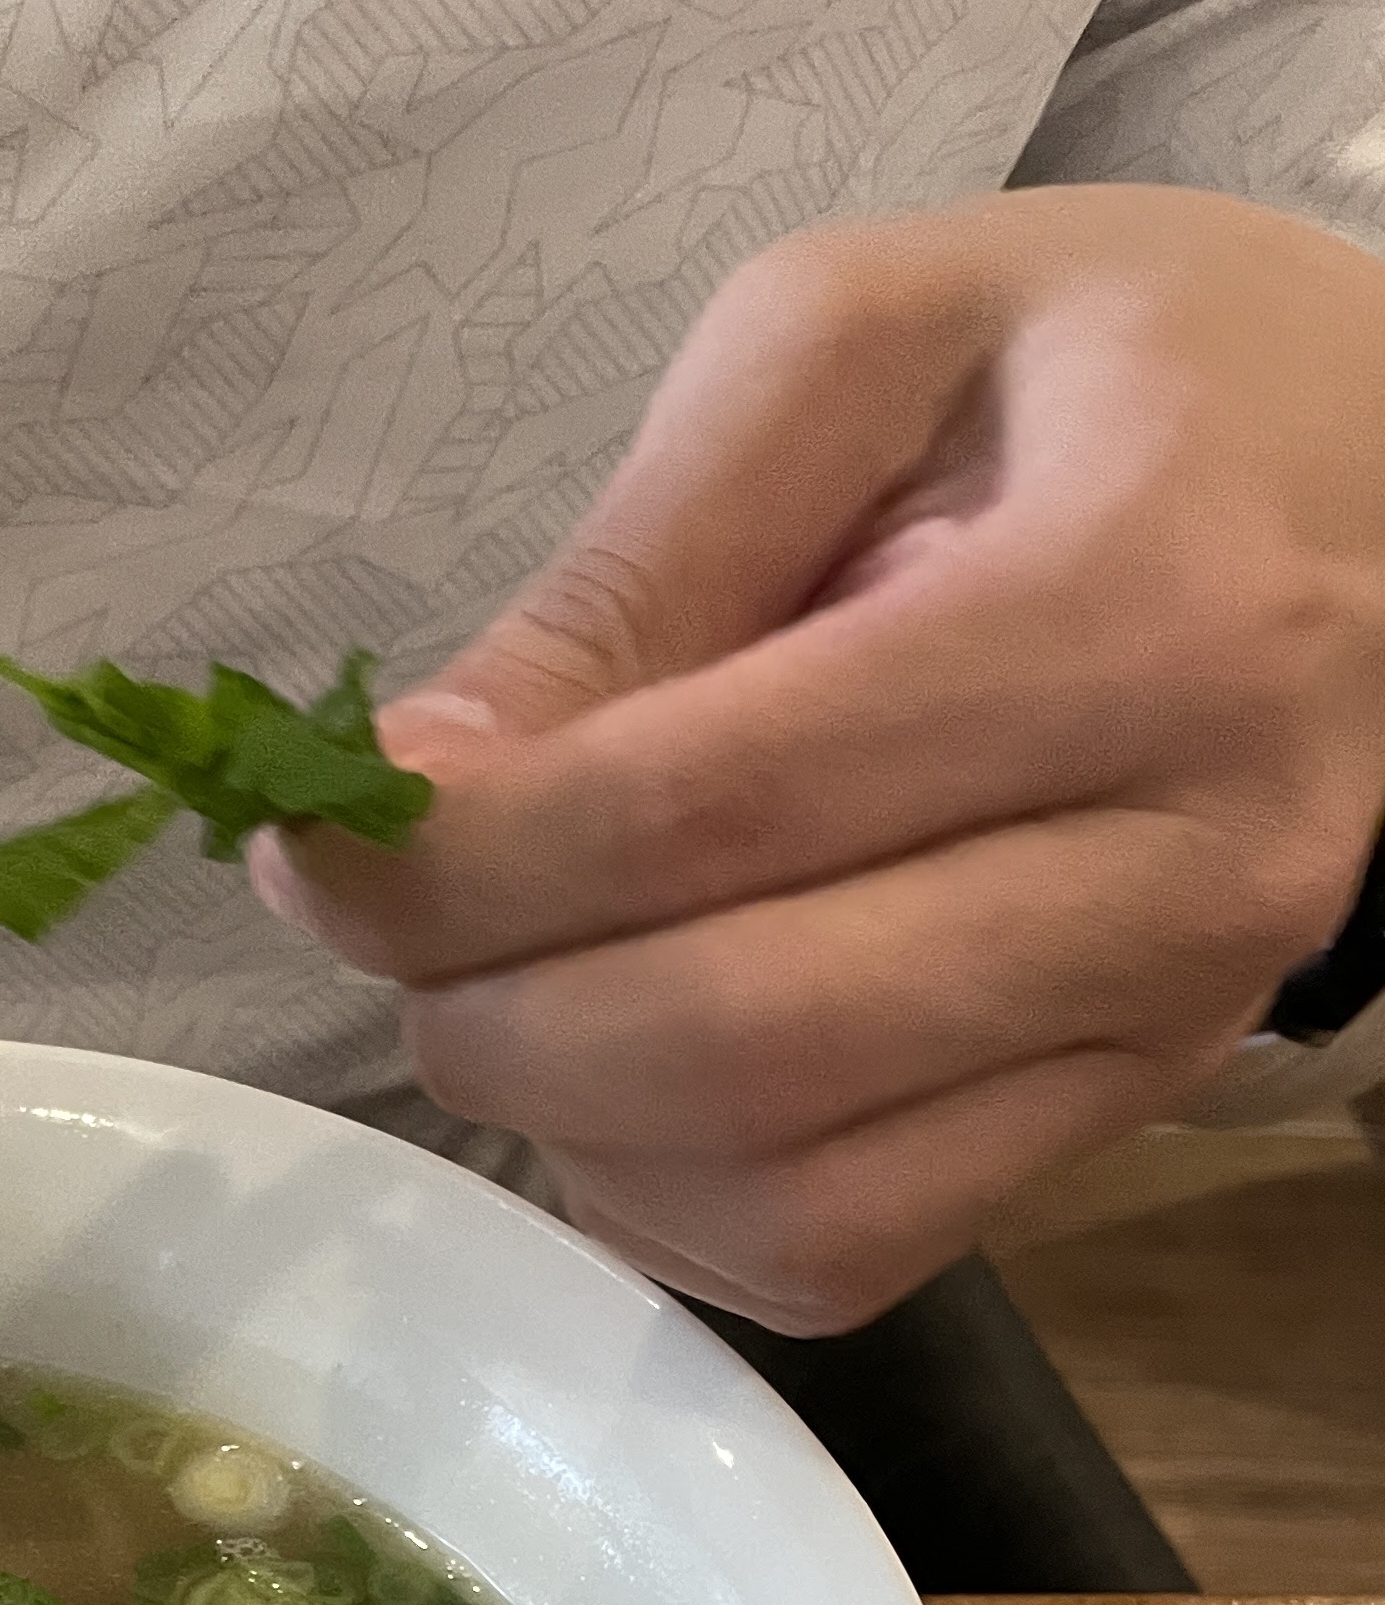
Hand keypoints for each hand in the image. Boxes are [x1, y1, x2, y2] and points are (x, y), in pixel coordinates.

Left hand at [250, 190, 1384, 1331]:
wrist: (1379, 494)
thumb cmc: (1102, 376)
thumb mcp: (857, 342)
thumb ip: (628, 566)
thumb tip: (419, 790)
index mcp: (1133, 608)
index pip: (709, 807)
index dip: (462, 863)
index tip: (325, 843)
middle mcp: (1182, 860)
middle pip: (735, 1044)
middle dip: (491, 1014)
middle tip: (400, 931)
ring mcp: (1165, 1028)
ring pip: (786, 1201)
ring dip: (573, 1133)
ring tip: (519, 988)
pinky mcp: (1114, 1130)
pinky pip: (841, 1262)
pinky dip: (673, 1208)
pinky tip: (631, 1079)